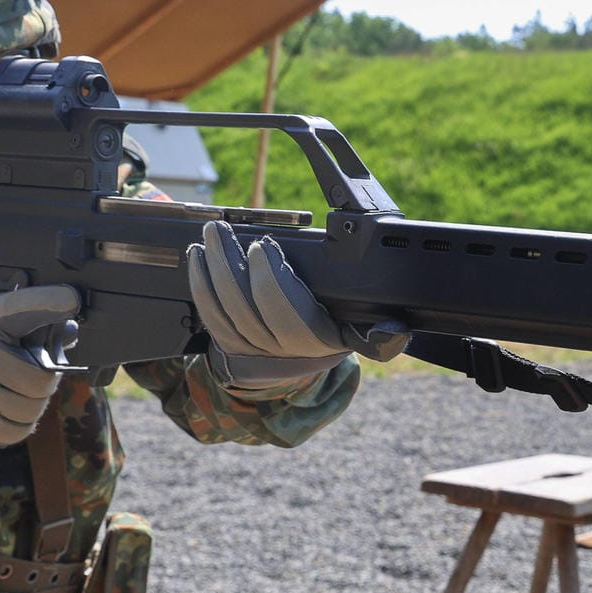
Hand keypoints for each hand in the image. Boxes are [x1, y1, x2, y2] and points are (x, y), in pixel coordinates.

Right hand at [0, 285, 79, 450]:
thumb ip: (16, 322)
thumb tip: (67, 331)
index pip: (22, 306)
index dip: (49, 301)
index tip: (70, 299)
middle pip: (42, 372)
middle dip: (45, 370)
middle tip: (33, 364)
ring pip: (36, 403)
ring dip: (33, 397)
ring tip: (13, 386)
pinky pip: (21, 427)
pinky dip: (20, 420)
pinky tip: (6, 406)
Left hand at [186, 221, 409, 387]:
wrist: (303, 362)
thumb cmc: (336, 329)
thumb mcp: (363, 332)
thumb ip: (380, 331)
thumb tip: (395, 331)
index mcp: (317, 342)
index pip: (289, 314)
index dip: (272, 280)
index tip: (265, 245)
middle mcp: (281, 351)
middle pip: (248, 308)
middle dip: (232, 264)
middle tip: (224, 230)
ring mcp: (252, 350)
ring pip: (225, 310)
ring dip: (213, 269)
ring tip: (211, 235)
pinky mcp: (229, 345)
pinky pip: (210, 315)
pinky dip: (200, 284)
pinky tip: (197, 257)